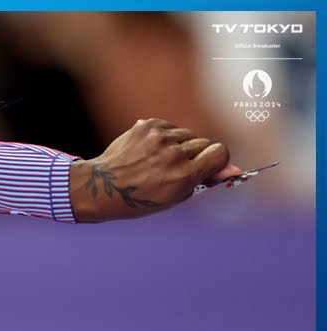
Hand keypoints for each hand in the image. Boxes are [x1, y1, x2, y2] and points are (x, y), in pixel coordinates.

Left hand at [70, 118, 243, 222]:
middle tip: (178, 168)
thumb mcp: (175, 197)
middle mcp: (172, 154)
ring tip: (160, 161)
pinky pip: (170, 127)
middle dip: (197, 155)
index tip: (209, 167)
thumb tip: (235, 169)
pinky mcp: (147, 125)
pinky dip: (165, 138)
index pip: (220, 153)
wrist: (100, 187)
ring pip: (188, 134)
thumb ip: (205, 180)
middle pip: (205, 143)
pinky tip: (149, 152)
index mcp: (182, 175)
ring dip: (181, 146)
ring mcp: (158, 137)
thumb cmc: (139, 197)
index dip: (218, 160)